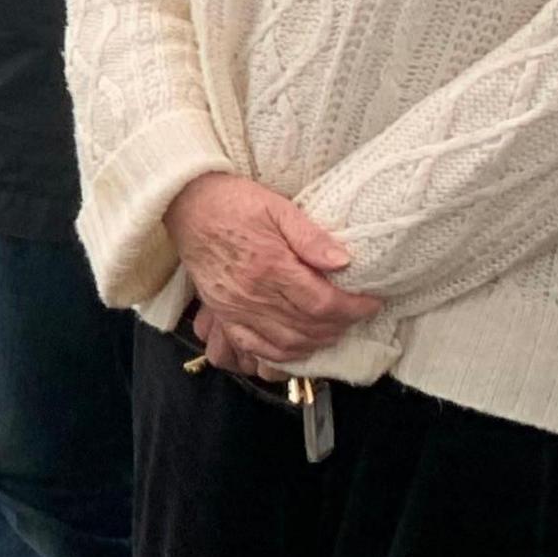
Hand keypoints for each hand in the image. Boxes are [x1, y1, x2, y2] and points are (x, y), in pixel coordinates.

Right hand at [165, 172, 381, 370]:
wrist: (186, 204)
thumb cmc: (234, 202)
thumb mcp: (278, 207)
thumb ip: (311, 237)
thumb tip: (343, 262)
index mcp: (270, 265)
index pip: (322, 302)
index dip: (353, 308)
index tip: (370, 302)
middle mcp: (252, 293)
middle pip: (308, 327)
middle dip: (340, 325)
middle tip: (355, 313)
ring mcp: (235, 308)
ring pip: (286, 343)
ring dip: (316, 342)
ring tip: (333, 328)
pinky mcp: (222, 313)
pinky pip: (254, 347)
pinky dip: (281, 354)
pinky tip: (299, 346)